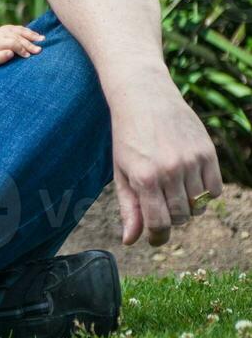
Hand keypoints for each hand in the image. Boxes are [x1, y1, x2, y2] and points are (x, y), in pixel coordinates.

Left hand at [0, 25, 43, 65]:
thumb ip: (0, 57)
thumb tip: (10, 53)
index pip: (11, 43)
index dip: (20, 49)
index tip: (27, 56)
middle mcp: (2, 33)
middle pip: (18, 38)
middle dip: (29, 44)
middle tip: (39, 50)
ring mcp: (7, 28)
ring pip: (21, 31)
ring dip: (33, 36)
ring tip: (43, 40)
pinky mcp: (12, 27)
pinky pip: (22, 29)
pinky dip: (31, 32)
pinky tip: (39, 36)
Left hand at [111, 78, 222, 245]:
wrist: (144, 97)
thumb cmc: (127, 136)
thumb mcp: (121, 172)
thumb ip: (129, 208)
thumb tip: (130, 241)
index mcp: (145, 178)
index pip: (160, 223)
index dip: (157, 236)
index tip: (155, 239)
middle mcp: (171, 171)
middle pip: (181, 217)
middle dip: (172, 218)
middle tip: (162, 207)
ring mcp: (192, 161)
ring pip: (200, 205)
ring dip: (188, 206)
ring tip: (173, 190)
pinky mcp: (208, 153)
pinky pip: (215, 190)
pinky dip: (206, 193)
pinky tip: (190, 182)